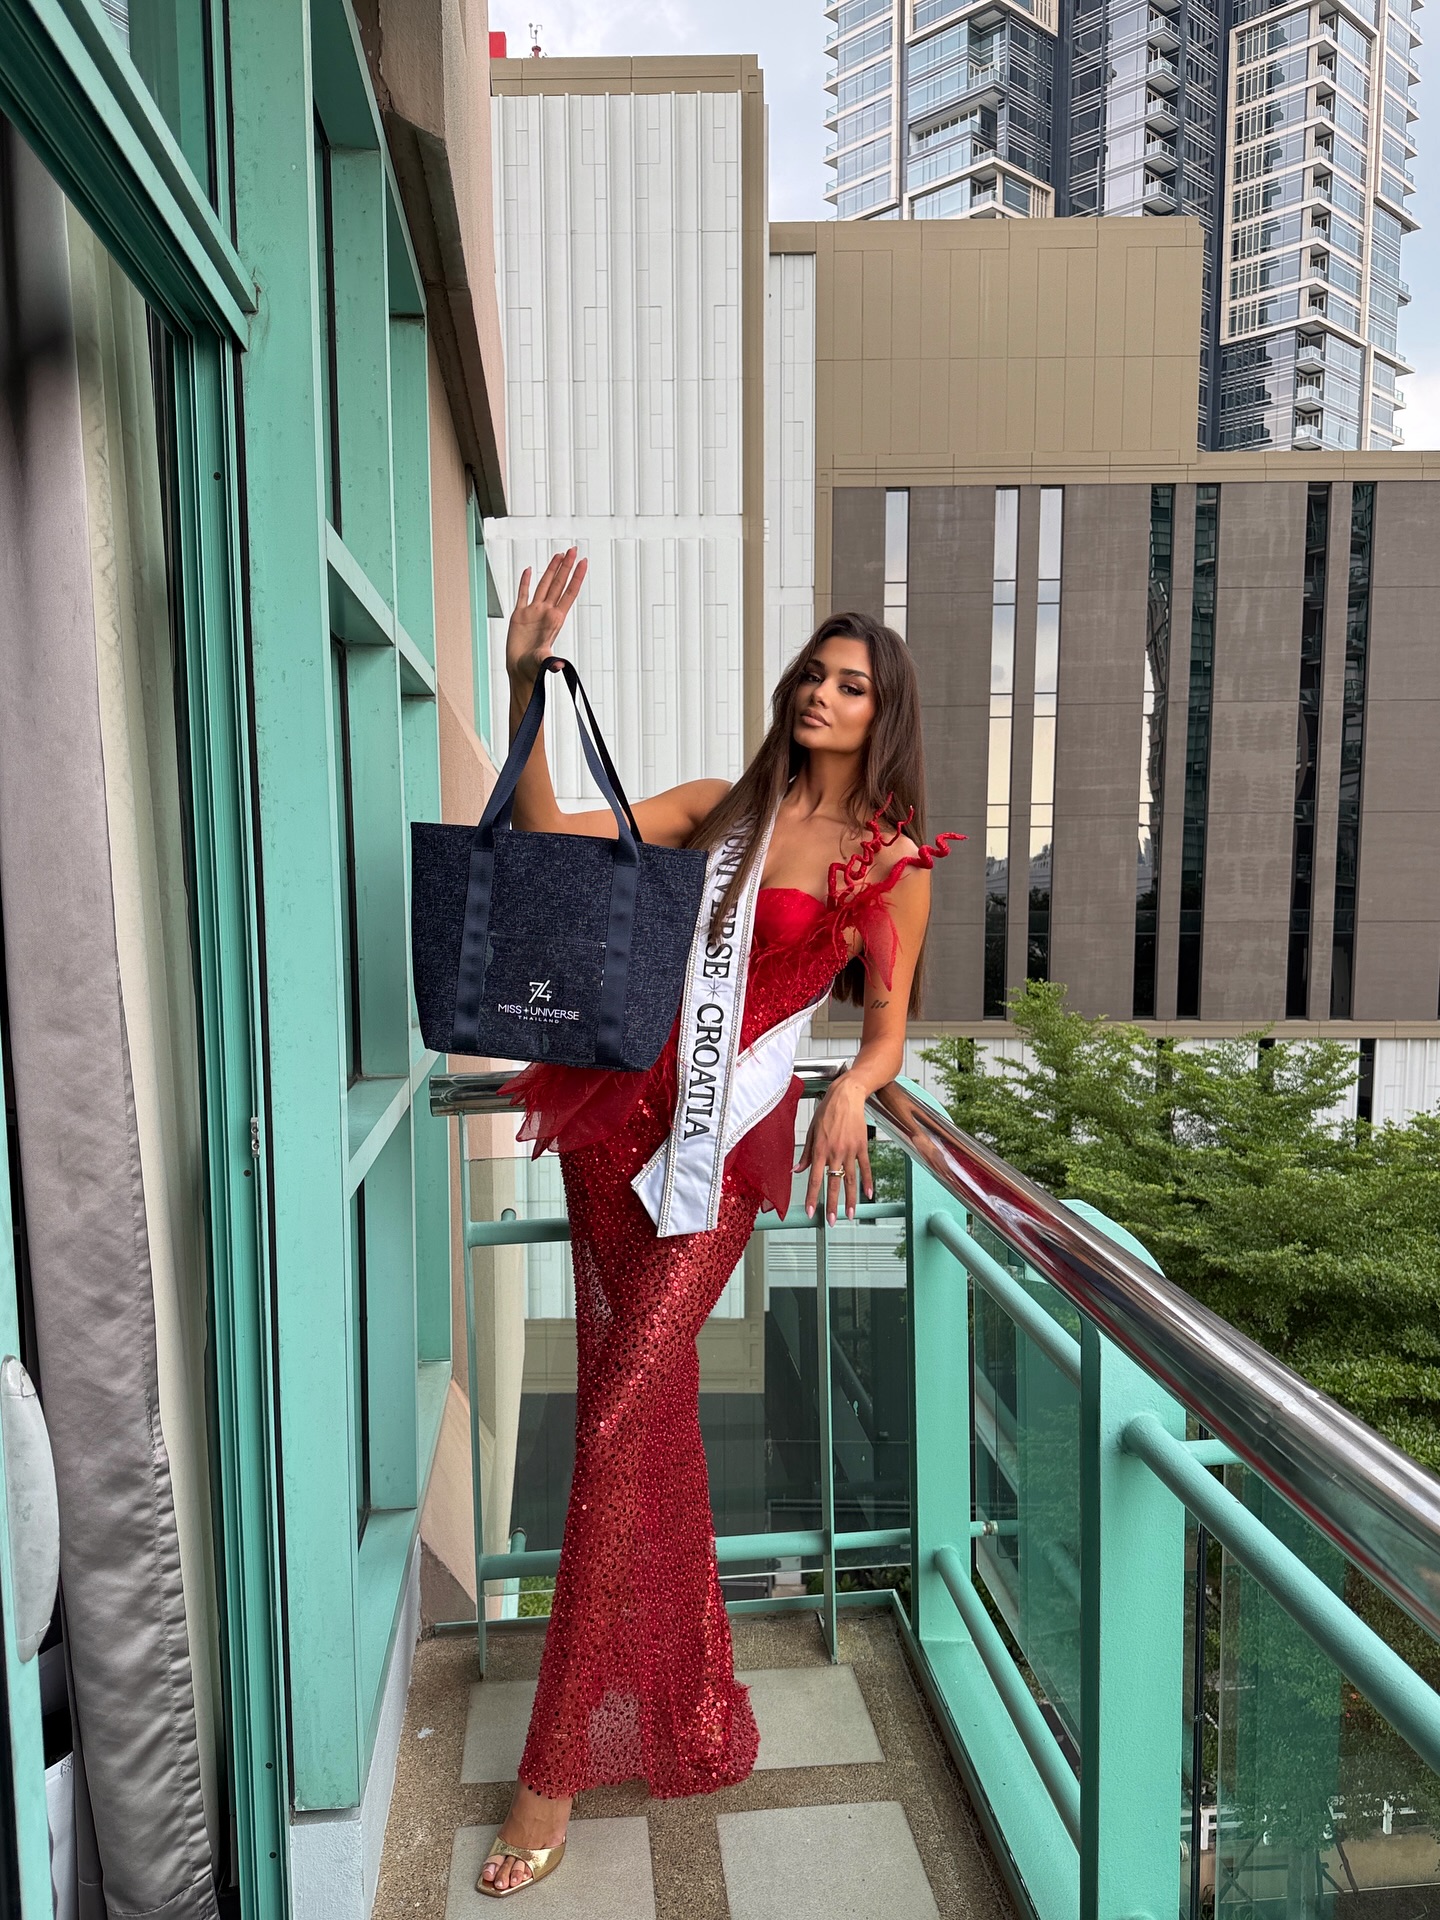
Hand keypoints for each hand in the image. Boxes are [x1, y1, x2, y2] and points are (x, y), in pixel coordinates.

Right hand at [506, 548, 587, 685]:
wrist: (520, 672)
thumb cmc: (533, 669)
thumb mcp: (543, 663)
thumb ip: (550, 661)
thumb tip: (558, 665)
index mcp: (555, 619)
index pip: (569, 593)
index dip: (576, 577)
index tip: (583, 561)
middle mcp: (546, 612)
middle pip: (559, 584)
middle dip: (566, 566)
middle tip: (574, 549)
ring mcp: (533, 612)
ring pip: (544, 585)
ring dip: (551, 570)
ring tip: (559, 555)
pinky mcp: (519, 615)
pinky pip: (523, 594)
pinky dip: (525, 581)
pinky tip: (528, 570)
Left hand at [797, 1074, 873, 1225]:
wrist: (847, 1095)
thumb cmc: (827, 1110)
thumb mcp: (811, 1130)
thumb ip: (805, 1153)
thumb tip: (796, 1170)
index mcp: (820, 1149)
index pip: (815, 1178)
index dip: (813, 1197)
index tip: (811, 1211)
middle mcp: (835, 1152)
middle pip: (833, 1183)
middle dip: (832, 1204)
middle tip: (832, 1221)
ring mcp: (850, 1150)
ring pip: (850, 1179)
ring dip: (850, 1199)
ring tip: (850, 1215)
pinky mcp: (862, 1146)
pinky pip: (865, 1168)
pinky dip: (868, 1182)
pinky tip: (868, 1195)